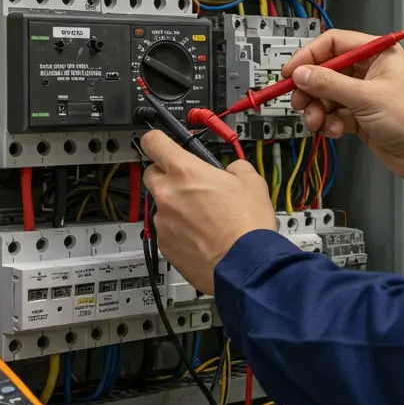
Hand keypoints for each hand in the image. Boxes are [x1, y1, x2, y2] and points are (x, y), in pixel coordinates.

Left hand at [140, 130, 275, 293]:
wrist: (245, 265)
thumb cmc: (247, 226)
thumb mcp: (252, 182)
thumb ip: (235, 167)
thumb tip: (232, 170)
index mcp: (186, 171)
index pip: (154, 142)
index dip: (156, 139)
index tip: (158, 141)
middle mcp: (168, 194)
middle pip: (151, 174)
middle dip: (167, 175)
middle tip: (189, 183)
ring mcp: (163, 222)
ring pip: (161, 205)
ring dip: (176, 206)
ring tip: (203, 217)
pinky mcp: (165, 246)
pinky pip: (166, 230)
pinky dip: (179, 230)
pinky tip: (202, 236)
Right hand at [282, 30, 403, 193]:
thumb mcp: (366, 97)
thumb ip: (330, 84)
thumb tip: (301, 74)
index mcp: (377, 54)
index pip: (334, 43)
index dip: (310, 56)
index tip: (291, 72)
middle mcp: (369, 71)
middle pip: (326, 71)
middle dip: (310, 88)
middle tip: (298, 102)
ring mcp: (364, 94)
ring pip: (327, 95)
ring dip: (318, 109)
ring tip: (316, 122)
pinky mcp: (360, 116)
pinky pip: (334, 114)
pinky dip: (329, 123)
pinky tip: (334, 131)